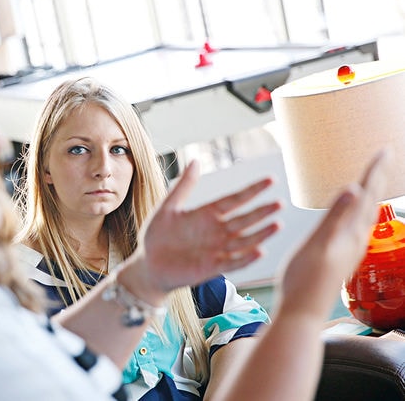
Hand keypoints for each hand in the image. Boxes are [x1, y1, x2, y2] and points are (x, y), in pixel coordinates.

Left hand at [125, 160, 280, 300]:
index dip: (252, 190)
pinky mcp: (211, 268)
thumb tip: (195, 160)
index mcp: (207, 214)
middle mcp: (216, 231)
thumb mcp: (169, 207)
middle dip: (262, 212)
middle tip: (280, 203)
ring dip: (261, 234)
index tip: (271, 179)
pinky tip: (260, 251)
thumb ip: (184, 186)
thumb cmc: (157, 235)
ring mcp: (216, 250)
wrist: (148, 264)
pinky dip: (246, 258)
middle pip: (244, 219)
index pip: (235, 200)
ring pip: (244, 240)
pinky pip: (233, 262)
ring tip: (277, 224)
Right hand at [277, 150, 388, 318]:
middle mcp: (355, 239)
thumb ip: (335, 216)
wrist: (302, 311)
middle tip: (383, 158)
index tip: (384, 150)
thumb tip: (354, 188)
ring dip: (371, 195)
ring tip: (372, 182)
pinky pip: (357, 226)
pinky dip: (359, 212)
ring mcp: (349, 249)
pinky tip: (353, 217)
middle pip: (371, 202)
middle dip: (377, 179)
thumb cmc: (304, 280)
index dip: (375, 172)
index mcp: (351, 233)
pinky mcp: (341, 256)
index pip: (368, 195)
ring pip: (367, 215)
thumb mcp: (318, 244)